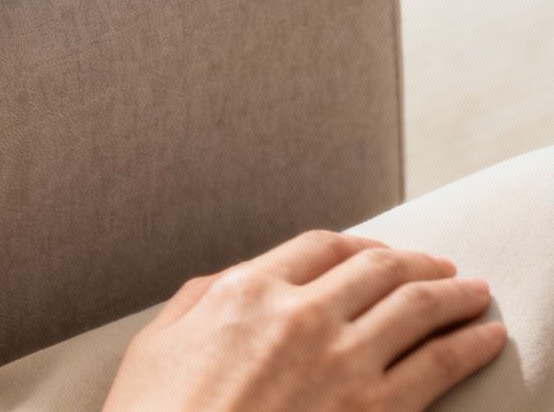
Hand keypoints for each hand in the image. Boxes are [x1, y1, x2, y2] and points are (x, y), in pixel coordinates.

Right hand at [103, 230, 506, 411]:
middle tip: (439, 267)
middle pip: (377, 268)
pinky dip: (469, 344)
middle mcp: (300, 315)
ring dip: (454, 294)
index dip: (357, 245)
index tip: (376, 252)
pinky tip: (485, 337)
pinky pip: (439, 364)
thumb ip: (195, 301)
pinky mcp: (374, 409)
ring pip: (416, 306)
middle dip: (415, 262)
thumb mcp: (156, 344)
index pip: (319, 248)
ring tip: (474, 293)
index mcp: (245, 292)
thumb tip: (229, 281)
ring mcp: (342, 362)